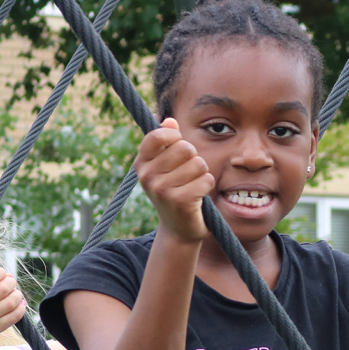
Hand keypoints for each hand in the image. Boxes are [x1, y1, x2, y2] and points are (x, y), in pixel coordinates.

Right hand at [0, 266, 26, 340]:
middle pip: (4, 288)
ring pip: (12, 302)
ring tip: (14, 295)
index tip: (1, 274)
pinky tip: (18, 305)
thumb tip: (11, 276)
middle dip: (11, 282)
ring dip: (17, 295)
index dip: (0, 272)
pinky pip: (15, 316)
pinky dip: (20, 308)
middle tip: (10, 284)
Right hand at [134, 118, 213, 242]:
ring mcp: (162, 190)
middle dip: (193, 157)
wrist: (179, 228)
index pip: (159, 135)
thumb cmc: (174, 190)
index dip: (175, 137)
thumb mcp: (166, 166)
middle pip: (185, 147)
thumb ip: (167, 142)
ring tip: (192, 185)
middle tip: (187, 173)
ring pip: (199, 163)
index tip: (178, 148)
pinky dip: (206, 186)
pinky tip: (197, 196)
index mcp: (141, 164)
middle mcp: (147, 177)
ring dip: (201, 174)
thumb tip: (169, 121)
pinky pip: (206, 180)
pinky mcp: (179, 201)